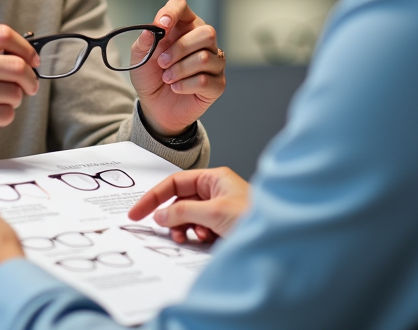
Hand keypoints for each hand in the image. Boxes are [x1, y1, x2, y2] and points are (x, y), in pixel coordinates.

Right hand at [0, 25, 38, 164]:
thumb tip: (25, 55)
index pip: (2, 34)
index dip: (25, 48)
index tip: (33, 60)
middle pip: (15, 65)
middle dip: (29, 79)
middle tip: (28, 87)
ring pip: (14, 93)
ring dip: (13, 102)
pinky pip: (5, 114)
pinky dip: (3, 118)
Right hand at [128, 167, 249, 242]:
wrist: (280, 240)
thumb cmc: (255, 217)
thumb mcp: (213, 213)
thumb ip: (183, 212)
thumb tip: (160, 215)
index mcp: (213, 178)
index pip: (174, 183)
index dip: (154, 197)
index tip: (137, 212)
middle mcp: (215, 190)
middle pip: (180, 201)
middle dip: (172, 216)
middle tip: (166, 230)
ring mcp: (219, 208)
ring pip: (188, 217)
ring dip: (184, 228)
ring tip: (187, 237)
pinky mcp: (223, 226)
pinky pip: (199, 228)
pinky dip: (196, 235)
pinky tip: (204, 240)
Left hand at [129, 0, 225, 136]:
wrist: (154, 106)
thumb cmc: (151, 77)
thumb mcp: (140, 58)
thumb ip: (144, 42)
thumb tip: (151, 30)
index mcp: (182, 27)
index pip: (181, 6)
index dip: (173, 12)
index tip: (162, 25)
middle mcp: (202, 41)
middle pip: (206, 33)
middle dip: (179, 49)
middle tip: (162, 62)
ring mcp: (214, 62)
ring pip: (205, 58)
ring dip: (179, 70)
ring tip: (167, 78)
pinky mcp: (217, 84)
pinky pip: (205, 80)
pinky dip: (185, 85)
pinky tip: (176, 88)